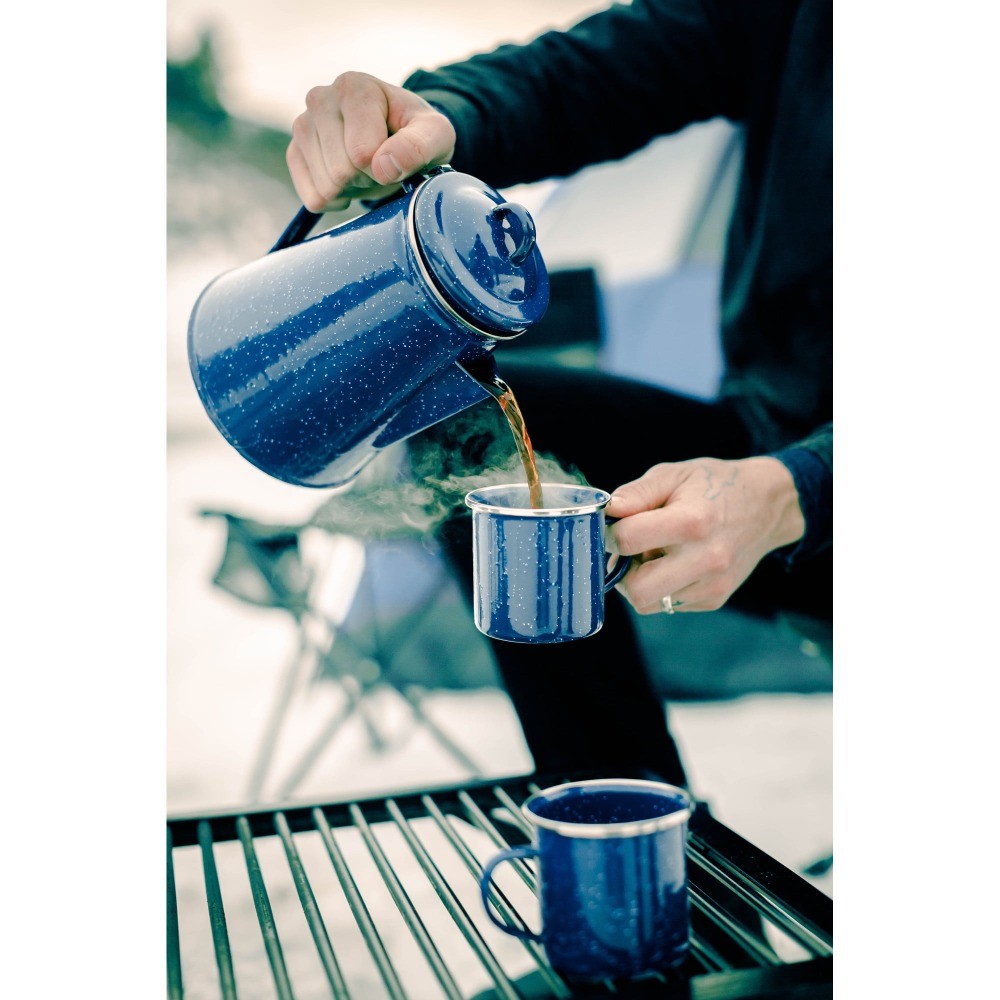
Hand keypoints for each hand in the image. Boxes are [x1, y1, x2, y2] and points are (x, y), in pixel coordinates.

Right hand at [286, 71, 456, 211]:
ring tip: (365, 168)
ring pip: (325, 188)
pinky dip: (336, 201)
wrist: (398, 138)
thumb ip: (419, 146)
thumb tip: (383, 167)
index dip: (385, 166)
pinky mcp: (295, 153)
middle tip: (381, 164)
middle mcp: (320, 98)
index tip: (395, 153)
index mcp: (354, 87)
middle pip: (341, 171)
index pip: (361, 153)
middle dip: (367, 179)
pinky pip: (313, 199)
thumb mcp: (436, 136)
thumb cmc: (417, 134)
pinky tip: (349, 182)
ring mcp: (302, 126)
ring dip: (352, 190)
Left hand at [606, 457, 804, 613]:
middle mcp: (705, 559)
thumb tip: (607, 512)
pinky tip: (673, 562)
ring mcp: (712, 585)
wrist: (766, 506)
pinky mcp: (714, 599)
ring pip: (649, 603)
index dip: (609, 534)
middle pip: (636, 589)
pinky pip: (668, 604)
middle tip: (629, 550)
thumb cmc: (714, 486)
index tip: (613, 527)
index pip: (628, 540)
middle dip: (621, 571)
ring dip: (640, 581)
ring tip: (654, 554)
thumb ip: (636, 493)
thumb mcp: (674, 474)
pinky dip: (660, 587)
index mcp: (692, 521)